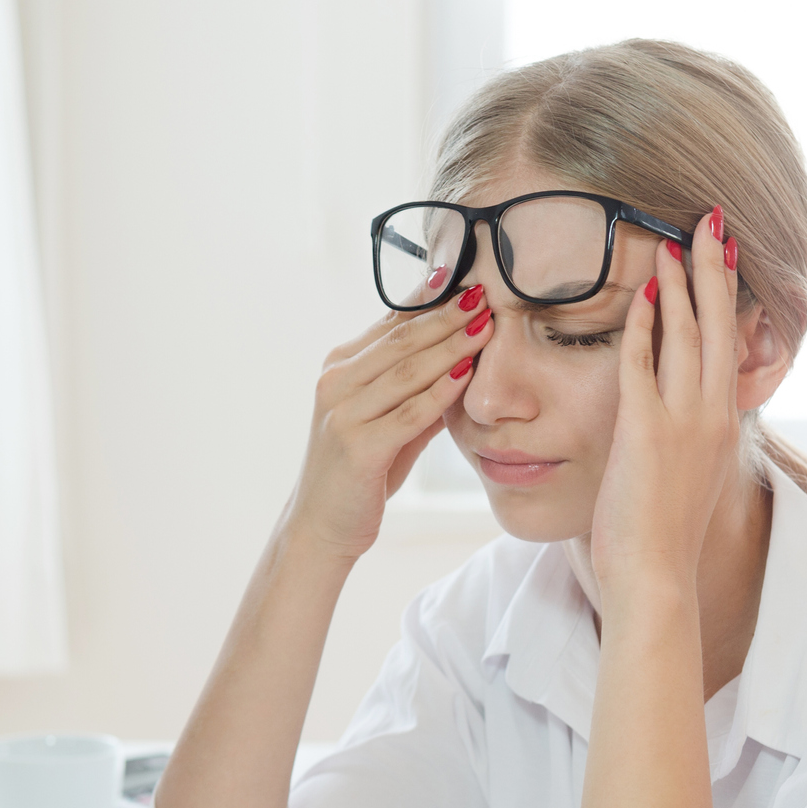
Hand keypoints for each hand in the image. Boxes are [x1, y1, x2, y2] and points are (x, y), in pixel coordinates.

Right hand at [286, 282, 494, 559]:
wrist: (322, 527)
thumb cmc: (359, 475)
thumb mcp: (388, 424)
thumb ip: (418, 393)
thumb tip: (464, 360)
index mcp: (339, 369)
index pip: (391, 325)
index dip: (429, 301)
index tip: (466, 280)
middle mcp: (335, 383)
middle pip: (401, 340)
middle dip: (446, 315)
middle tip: (483, 294)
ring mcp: (343, 414)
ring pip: (407, 370)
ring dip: (451, 345)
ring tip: (484, 326)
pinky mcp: (357, 446)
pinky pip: (409, 412)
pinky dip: (441, 392)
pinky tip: (468, 375)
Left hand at [588, 210, 740, 616]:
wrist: (658, 574)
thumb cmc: (663, 534)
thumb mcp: (687, 475)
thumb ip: (687, 436)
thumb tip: (679, 412)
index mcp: (722, 423)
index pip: (728, 343)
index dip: (727, 295)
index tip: (724, 253)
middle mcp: (711, 415)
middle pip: (717, 325)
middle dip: (713, 269)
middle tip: (711, 221)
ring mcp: (683, 422)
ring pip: (687, 336)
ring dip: (681, 284)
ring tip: (675, 240)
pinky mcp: (647, 432)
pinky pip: (643, 365)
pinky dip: (642, 326)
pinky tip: (637, 295)